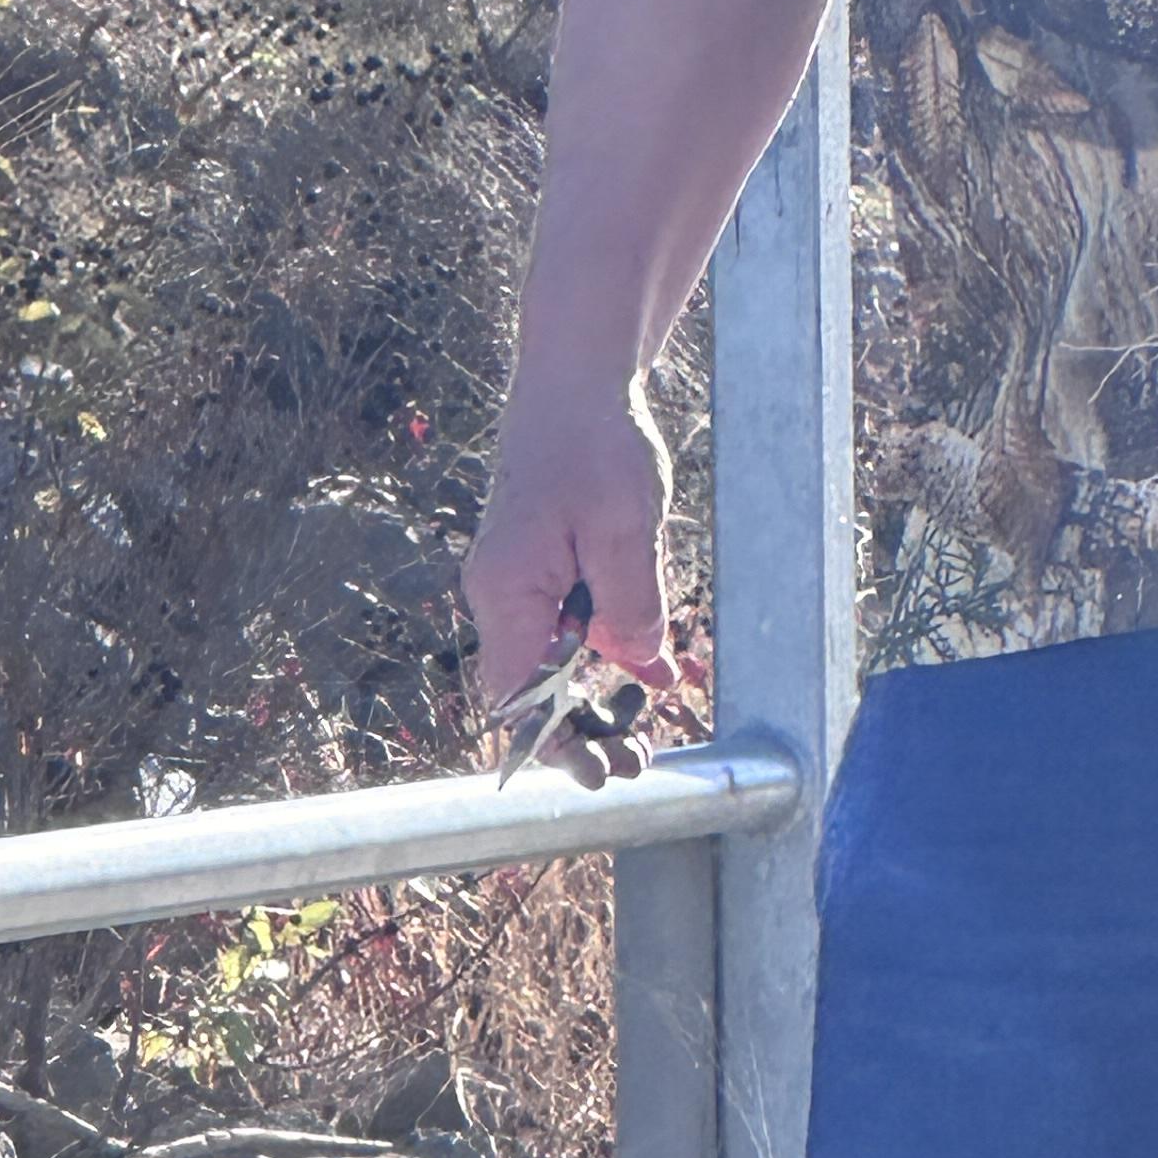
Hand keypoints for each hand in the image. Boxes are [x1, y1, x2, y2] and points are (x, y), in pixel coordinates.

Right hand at [462, 371, 679, 749]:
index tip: (595, 775)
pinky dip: (610, 651)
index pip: (515, 694)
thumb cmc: (594, 444)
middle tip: (634, 765)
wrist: (577, 382)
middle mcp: (505, 594)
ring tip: (642, 742)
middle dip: (579, 732)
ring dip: (596, 700)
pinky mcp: (552, 566)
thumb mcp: (626, 527)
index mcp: (508, 591)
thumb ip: (630, 602)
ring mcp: (526, 582)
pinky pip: (575, 625)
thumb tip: (639, 665)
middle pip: (533, 687)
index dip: (551, 742)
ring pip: (556, 661)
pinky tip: (651, 678)